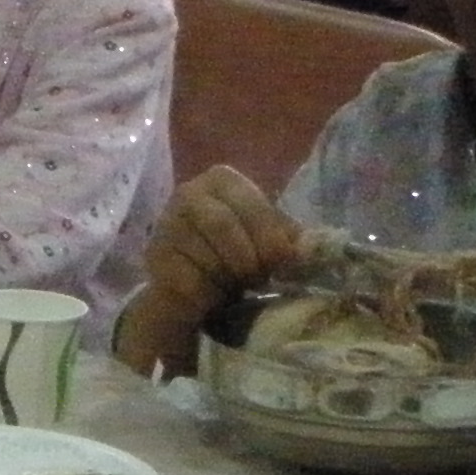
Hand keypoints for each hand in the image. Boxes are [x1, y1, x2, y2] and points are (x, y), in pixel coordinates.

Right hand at [117, 166, 302, 374]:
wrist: (195, 280)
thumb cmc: (237, 251)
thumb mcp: (266, 238)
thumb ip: (291, 237)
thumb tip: (322, 248)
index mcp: (222, 180)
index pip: (251, 204)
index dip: (269, 237)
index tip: (281, 263)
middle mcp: (188, 193)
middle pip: (223, 226)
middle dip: (246, 259)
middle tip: (257, 278)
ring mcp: (166, 225)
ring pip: (204, 254)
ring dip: (226, 278)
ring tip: (234, 285)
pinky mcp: (153, 257)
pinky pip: (186, 279)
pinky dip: (206, 292)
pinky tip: (210, 294)